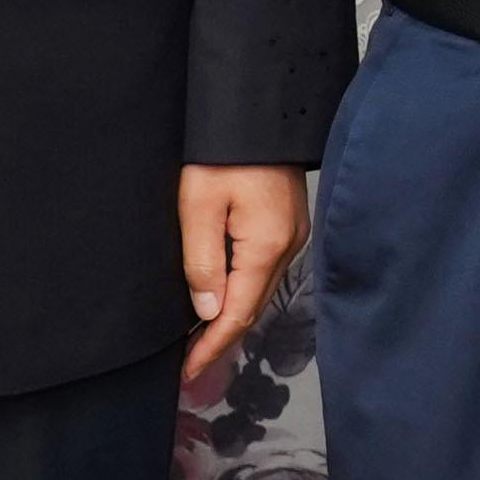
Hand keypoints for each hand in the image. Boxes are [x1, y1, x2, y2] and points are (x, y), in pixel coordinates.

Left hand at [182, 165, 309, 386]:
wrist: (259, 108)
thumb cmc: (224, 150)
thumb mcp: (198, 205)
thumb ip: (202, 261)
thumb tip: (207, 309)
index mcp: (266, 246)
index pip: (237, 314)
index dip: (211, 347)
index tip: (187, 371)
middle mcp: (288, 245)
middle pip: (252, 306)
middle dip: (220, 338)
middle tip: (189, 362)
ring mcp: (292, 233)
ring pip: (259, 289)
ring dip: (231, 315)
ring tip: (200, 337)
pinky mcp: (287, 221)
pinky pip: (264, 268)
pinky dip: (242, 290)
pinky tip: (222, 294)